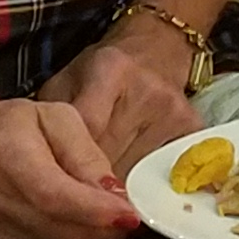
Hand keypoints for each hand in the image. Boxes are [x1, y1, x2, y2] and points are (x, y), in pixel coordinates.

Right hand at [0, 91, 139, 238]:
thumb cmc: (9, 129)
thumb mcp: (54, 118)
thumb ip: (87, 154)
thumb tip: (116, 194)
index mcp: (11, 156)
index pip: (56, 196)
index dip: (98, 212)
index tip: (131, 215)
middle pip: (64, 234)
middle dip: (105, 229)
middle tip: (120, 213)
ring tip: (88, 212)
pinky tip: (60, 223)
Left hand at [40, 26, 203, 173]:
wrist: (159, 46)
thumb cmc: (103, 69)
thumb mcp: (68, 78)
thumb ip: (51, 116)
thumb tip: (46, 164)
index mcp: (111, 68)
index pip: (88, 126)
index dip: (69, 156)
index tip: (56, 176)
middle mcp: (147, 88)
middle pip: (112, 154)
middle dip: (88, 177)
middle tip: (71, 191)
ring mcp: (173, 110)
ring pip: (136, 170)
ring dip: (114, 184)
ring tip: (99, 187)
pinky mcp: (192, 128)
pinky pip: (161, 171)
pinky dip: (143, 181)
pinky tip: (130, 180)